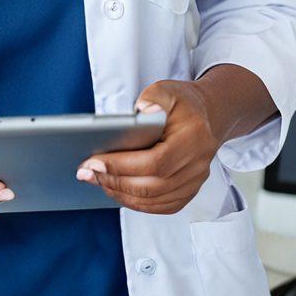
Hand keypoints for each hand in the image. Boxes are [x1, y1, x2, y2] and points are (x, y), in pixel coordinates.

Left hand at [75, 81, 221, 213]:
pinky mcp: (189, 191)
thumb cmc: (183, 103)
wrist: (208, 115)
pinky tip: (117, 191)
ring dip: (121, 194)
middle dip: (114, 181)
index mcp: (193, 138)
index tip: (95, 162)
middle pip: (152, 185)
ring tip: (97, 180)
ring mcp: (195, 181)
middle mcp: (197, 164)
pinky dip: (136, 203)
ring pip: (155, 199)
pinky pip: (161, 206)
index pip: (156, 161)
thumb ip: (153, 98)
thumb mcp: (168, 90)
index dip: (123, 165)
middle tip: (87, 172)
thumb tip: (142, 113)